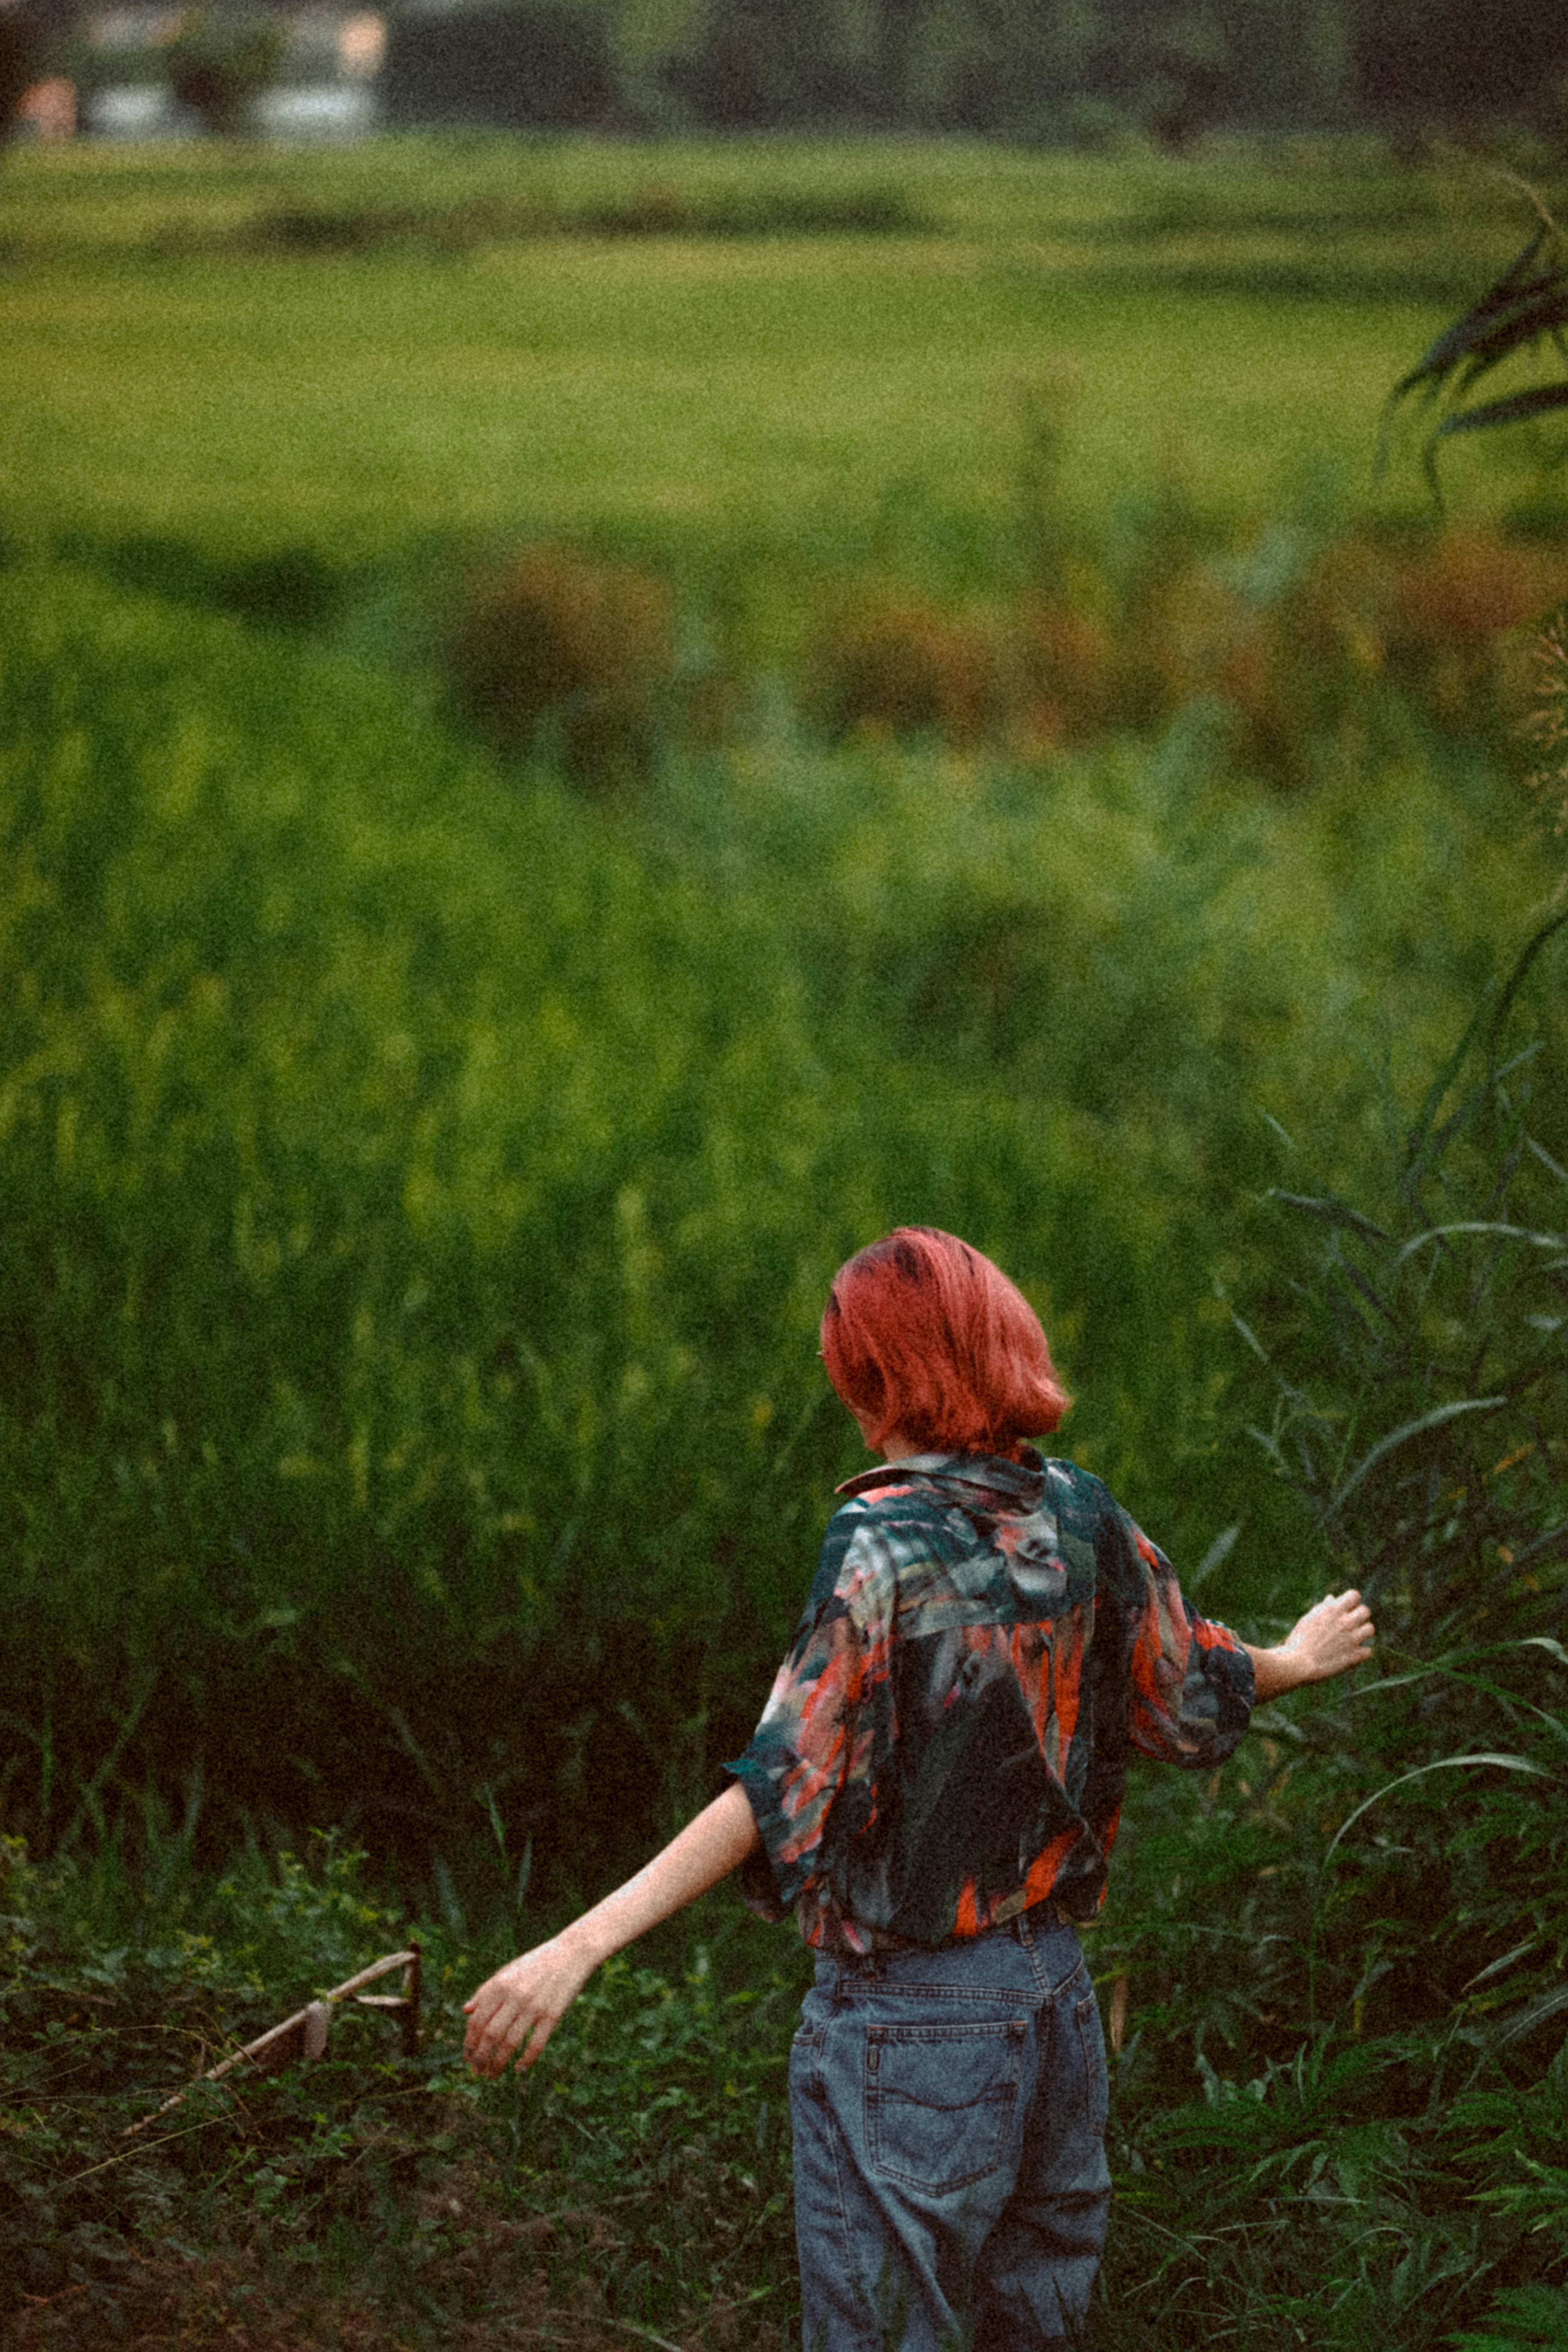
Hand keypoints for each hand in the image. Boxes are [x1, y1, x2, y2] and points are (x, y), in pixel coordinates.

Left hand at [462, 1933, 593, 2077]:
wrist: (572, 1953)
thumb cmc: (536, 1963)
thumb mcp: (508, 1971)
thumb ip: (486, 1991)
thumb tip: (465, 2011)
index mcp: (500, 1984)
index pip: (477, 2020)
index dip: (469, 2042)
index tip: (468, 2056)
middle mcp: (515, 1995)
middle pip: (491, 2034)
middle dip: (480, 2057)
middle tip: (477, 2071)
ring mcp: (534, 2006)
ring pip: (510, 2043)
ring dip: (498, 2063)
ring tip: (492, 2074)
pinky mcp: (553, 2014)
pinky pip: (536, 2044)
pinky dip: (526, 2059)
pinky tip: (519, 2068)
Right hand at [1277, 1589, 1374, 1686]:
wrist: (1298, 1665)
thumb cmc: (1299, 1641)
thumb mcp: (1308, 1620)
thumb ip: (1323, 1608)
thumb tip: (1332, 1598)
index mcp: (1332, 1610)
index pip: (1354, 1595)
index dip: (1352, 1602)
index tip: (1346, 1610)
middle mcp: (1345, 1622)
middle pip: (1366, 1611)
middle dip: (1359, 1616)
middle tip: (1350, 1625)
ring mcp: (1351, 1639)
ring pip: (1370, 1629)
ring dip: (1362, 1633)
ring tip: (1352, 1639)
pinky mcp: (1354, 1656)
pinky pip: (1368, 1651)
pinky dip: (1361, 1653)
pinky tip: (1351, 1654)